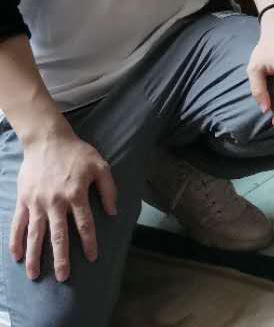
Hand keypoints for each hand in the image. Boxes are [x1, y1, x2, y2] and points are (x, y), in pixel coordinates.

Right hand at [9, 126, 117, 281]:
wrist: (48, 140)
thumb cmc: (77, 153)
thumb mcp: (101, 166)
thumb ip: (109, 189)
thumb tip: (114, 212)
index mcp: (76, 194)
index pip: (85, 224)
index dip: (89, 242)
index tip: (92, 258)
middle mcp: (56, 201)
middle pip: (59, 235)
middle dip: (61, 258)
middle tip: (63, 277)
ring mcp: (37, 202)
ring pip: (35, 234)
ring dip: (35, 256)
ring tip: (35, 275)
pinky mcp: (24, 200)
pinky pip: (18, 224)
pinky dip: (15, 241)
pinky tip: (16, 257)